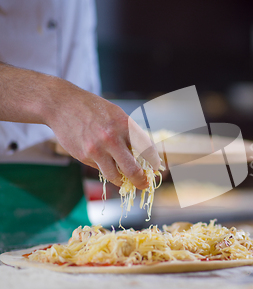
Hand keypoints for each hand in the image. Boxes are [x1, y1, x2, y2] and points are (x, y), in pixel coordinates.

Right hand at [44, 79, 160, 189]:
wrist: (62, 104)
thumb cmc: (93, 108)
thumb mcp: (117, 114)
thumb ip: (129, 133)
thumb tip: (144, 154)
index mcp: (125, 125)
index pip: (147, 149)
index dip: (153, 162)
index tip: (156, 168)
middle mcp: (112, 138)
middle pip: (133, 169)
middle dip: (141, 180)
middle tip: (143, 184)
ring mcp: (97, 149)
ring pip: (115, 175)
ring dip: (122, 181)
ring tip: (125, 180)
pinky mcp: (84, 156)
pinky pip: (99, 169)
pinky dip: (105, 169)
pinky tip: (104, 161)